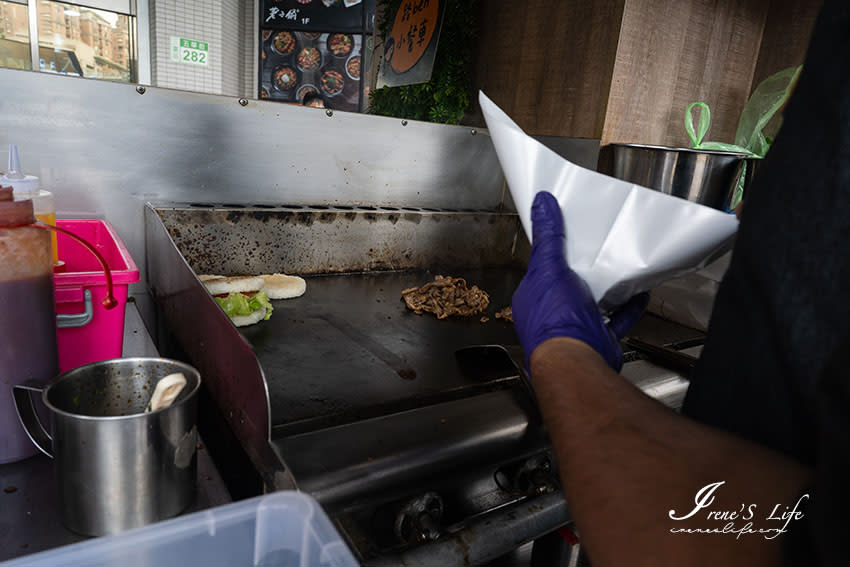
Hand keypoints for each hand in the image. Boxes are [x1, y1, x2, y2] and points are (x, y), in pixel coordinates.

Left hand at [512, 191, 648, 370]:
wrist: (577, 361)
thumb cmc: (554, 320)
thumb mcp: (549, 267)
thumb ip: (548, 236)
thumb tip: (541, 205)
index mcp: (532, 296)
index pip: (542, 268)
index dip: (555, 252)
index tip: (569, 235)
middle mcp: (551, 313)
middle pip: (569, 284)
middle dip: (584, 269)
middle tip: (599, 249)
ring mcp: (575, 327)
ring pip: (593, 301)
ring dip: (607, 286)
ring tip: (620, 266)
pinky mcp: (598, 338)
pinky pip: (616, 319)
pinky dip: (628, 306)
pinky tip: (639, 293)